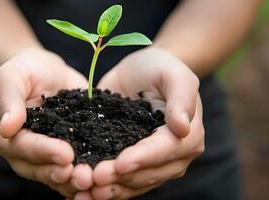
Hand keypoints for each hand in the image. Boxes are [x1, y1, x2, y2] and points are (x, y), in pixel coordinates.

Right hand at [0, 48, 92, 197]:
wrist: (48, 71)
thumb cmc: (26, 70)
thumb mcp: (13, 76)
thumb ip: (8, 99)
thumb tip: (6, 128)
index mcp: (8, 136)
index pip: (24, 148)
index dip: (45, 152)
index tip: (65, 155)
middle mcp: (25, 152)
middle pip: (40, 169)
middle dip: (62, 174)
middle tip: (84, 177)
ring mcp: (47, 155)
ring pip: (57, 175)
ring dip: (75, 181)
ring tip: (94, 180)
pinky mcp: (69, 151)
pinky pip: (74, 169)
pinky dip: (86, 175)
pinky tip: (102, 178)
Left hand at [89, 47, 203, 198]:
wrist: (140, 73)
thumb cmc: (158, 68)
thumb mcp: (172, 73)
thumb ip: (182, 96)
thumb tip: (183, 127)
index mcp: (187, 136)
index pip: (164, 151)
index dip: (142, 159)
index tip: (119, 164)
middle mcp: (172, 157)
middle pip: (147, 174)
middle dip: (120, 178)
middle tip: (94, 179)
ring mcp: (151, 164)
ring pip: (132, 184)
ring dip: (109, 190)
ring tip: (83, 191)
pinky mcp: (131, 164)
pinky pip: (119, 182)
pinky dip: (102, 189)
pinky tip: (81, 193)